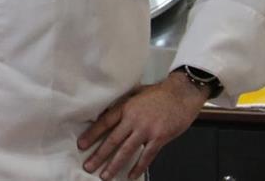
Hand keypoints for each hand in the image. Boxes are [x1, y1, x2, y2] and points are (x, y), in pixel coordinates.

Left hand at [77, 72, 207, 179]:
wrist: (183, 93)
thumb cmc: (160, 92)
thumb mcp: (136, 92)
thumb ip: (123, 102)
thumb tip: (107, 110)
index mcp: (125, 107)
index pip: (104, 123)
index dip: (91, 135)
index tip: (81, 145)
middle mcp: (133, 119)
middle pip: (112, 140)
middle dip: (99, 155)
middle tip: (89, 166)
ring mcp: (146, 129)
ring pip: (127, 150)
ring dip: (114, 164)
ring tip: (105, 175)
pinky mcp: (160, 137)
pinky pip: (147, 156)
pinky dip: (138, 167)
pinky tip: (131, 176)